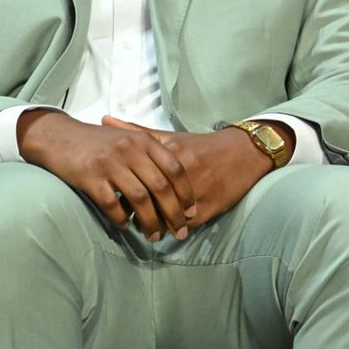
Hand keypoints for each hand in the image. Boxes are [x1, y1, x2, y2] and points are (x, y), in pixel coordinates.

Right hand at [16, 110, 196, 240]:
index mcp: (144, 141)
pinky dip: (121, 218)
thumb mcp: (129, 138)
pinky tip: (125, 225)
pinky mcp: (90, 177)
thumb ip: (152, 154)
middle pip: (160, 187)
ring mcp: (110, 163)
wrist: (60, 136)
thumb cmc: (99, 141)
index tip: (192, 211)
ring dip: (150, 222)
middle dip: (174, 213)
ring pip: (139, 199)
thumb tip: (175, 183)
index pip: (175, 168)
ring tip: (154, 236)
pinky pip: (111, 204)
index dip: (186, 192)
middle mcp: (130, 150)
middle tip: (180, 232)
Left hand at [101, 117, 274, 229]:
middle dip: (137, 212)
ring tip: (146, 227)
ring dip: (154, 225)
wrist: (243, 153)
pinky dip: (174, 229)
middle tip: (128, 216)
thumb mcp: (171, 136)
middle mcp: (182, 174)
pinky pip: (184, 226)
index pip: (137, 179)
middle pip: (149, 201)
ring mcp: (195, 193)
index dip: (123, 191)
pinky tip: (167, 229)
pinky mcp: (208, 208)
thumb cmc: (202, 145)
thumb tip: (105, 119)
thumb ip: (137, 131)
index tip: (118, 195)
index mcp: (169, 155)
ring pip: (165, 217)